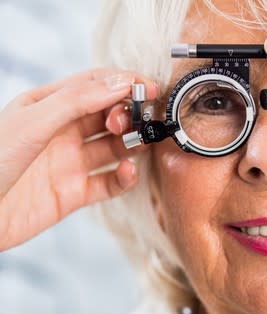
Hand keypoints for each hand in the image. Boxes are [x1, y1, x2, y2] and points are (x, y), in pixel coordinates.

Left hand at [0, 69, 157, 250]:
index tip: (149, 89)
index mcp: (48, 106)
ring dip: (132, 143)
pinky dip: (124, 178)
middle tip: (138, 120)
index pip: (95, 85)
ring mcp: (70, 163)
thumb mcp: (33, 121)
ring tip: (139, 143)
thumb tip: (121, 83)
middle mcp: (62, 132)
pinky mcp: (75, 193)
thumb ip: (78, 101)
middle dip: (128, 114)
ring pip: (114, 148)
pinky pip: (109, 183)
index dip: (123, 84)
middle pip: (108, 115)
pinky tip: (128, 172)